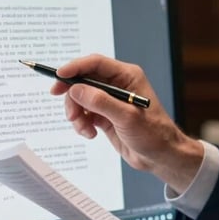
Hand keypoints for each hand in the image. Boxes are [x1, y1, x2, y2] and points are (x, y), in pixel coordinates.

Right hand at [51, 54, 202, 191]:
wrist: (159, 156)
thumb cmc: (153, 134)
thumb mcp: (126, 117)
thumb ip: (101, 102)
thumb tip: (76, 89)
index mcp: (127, 76)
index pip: (95, 63)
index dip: (75, 67)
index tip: (58, 77)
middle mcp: (117, 84)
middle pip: (83, 80)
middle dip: (73, 96)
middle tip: (70, 113)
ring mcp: (109, 100)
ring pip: (80, 98)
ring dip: (77, 113)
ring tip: (84, 128)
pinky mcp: (104, 115)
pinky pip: (83, 113)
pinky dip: (81, 123)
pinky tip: (90, 133)